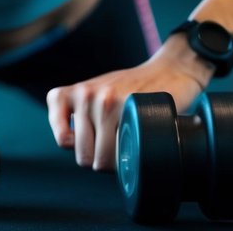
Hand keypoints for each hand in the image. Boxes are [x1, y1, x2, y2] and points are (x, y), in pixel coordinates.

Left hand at [45, 46, 209, 170]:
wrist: (169, 71)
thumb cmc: (131, 91)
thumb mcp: (97, 96)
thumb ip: (82, 119)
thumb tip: (77, 151)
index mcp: (72, 93)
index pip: (63, 139)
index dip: (82, 147)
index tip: (96, 139)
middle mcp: (85, 95)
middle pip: (83, 154)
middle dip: (101, 158)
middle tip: (118, 145)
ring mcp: (106, 101)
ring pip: (101, 159)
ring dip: (118, 161)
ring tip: (130, 144)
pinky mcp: (128, 108)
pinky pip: (119, 153)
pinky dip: (128, 158)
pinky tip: (137, 146)